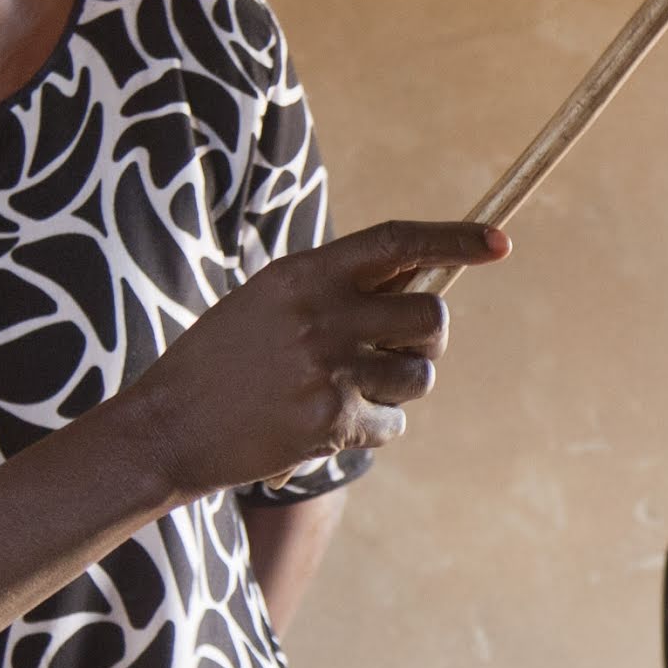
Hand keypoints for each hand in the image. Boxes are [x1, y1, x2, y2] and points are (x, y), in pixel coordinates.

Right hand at [117, 218, 499, 494]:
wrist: (168, 426)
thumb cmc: (223, 360)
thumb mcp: (271, 301)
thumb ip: (337, 287)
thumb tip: (420, 283)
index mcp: (304, 273)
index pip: (398, 242)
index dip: (455, 240)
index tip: (499, 243)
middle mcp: (321, 315)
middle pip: (429, 317)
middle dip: (426, 339)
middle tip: (399, 350)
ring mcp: (328, 370)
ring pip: (419, 376)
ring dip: (399, 388)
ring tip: (348, 390)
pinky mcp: (330, 422)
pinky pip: (392, 423)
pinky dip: (373, 427)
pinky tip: (328, 426)